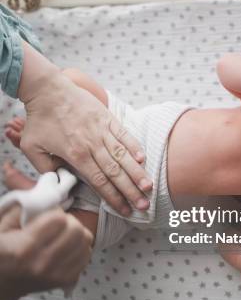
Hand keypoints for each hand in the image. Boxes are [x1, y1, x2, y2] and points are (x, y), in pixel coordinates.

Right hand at [0, 206, 92, 299]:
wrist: (3, 283)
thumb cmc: (2, 250)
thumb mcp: (1, 226)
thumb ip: (21, 208)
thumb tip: (44, 197)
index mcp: (24, 248)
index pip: (59, 219)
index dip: (55, 212)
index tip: (48, 214)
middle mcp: (42, 264)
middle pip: (77, 230)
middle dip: (69, 221)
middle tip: (58, 223)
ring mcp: (56, 275)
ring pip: (86, 242)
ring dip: (76, 233)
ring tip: (63, 234)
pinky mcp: (66, 281)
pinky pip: (86, 255)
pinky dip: (79, 247)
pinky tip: (66, 246)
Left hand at [18, 61, 151, 215]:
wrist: (47, 89)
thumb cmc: (39, 118)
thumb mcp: (32, 148)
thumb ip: (45, 169)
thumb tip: (59, 182)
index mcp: (75, 154)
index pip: (99, 181)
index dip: (113, 197)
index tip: (124, 210)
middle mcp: (92, 144)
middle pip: (115, 172)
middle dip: (130, 191)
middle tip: (143, 205)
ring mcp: (102, 130)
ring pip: (123, 155)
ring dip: (137, 172)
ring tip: (149, 186)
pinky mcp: (107, 117)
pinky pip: (124, 134)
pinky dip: (134, 146)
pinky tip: (143, 159)